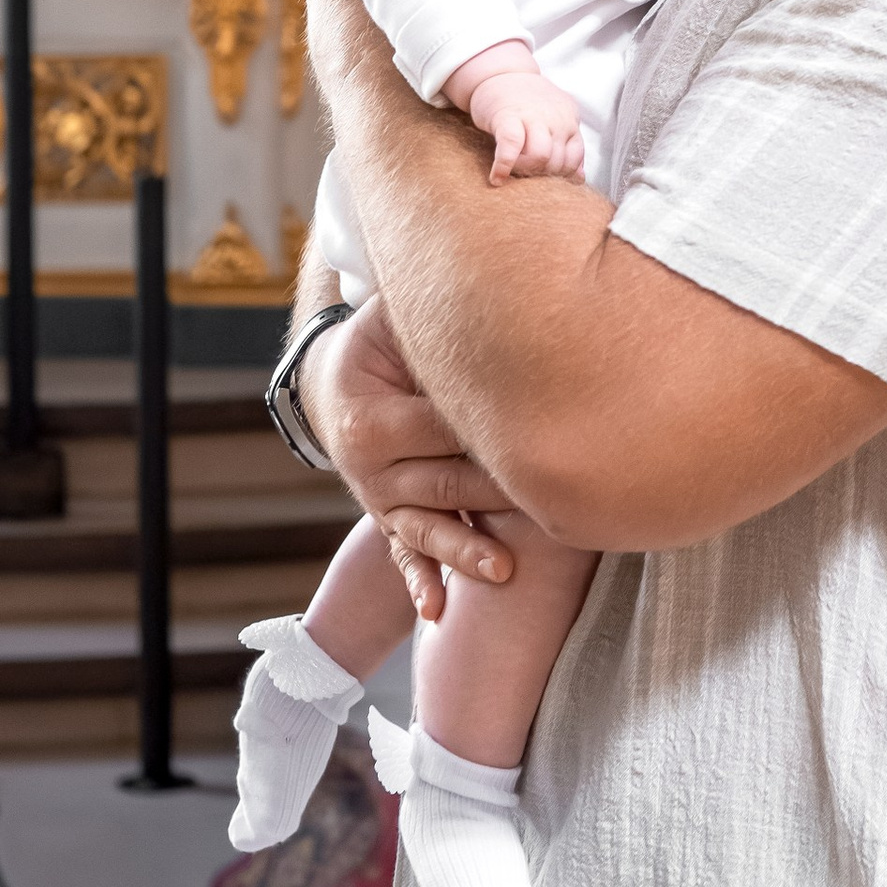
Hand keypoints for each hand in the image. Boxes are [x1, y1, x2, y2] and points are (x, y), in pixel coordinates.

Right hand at [302, 294, 516, 617]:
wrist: (333, 384)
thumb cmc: (378, 343)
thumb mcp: (390, 318)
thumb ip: (429, 309)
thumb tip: (489, 277)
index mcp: (369, 418)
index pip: (443, 429)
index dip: (493, 430)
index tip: (545, 430)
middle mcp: (367, 466)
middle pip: (444, 482)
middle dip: (498, 493)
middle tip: (553, 500)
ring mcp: (377, 498)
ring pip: (427, 528)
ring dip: (466, 550)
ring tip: (503, 571)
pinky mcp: (388, 520)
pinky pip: (403, 555)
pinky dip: (418, 582)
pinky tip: (436, 609)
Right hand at [465, 63, 585, 183]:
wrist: (498, 72)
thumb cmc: (525, 102)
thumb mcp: (554, 119)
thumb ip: (568, 145)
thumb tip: (579, 178)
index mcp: (569, 119)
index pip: (575, 157)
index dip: (560, 174)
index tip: (543, 176)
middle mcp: (555, 117)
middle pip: (558, 162)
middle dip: (541, 175)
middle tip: (524, 172)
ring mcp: (532, 115)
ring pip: (541, 156)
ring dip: (526, 170)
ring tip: (513, 170)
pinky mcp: (507, 117)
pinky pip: (511, 148)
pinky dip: (504, 167)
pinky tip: (497, 177)